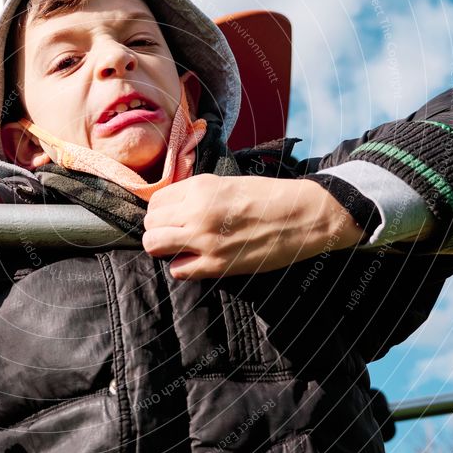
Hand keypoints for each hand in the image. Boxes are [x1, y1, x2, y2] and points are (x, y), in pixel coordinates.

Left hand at [142, 174, 365, 278]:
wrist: (302, 216)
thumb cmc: (267, 196)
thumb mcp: (225, 183)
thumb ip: (194, 194)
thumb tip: (168, 208)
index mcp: (199, 187)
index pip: (155, 201)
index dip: (161, 211)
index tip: (172, 216)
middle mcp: (197, 212)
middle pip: (150, 224)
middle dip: (158, 229)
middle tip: (175, 232)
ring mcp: (205, 240)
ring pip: (154, 245)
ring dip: (164, 247)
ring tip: (181, 246)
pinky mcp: (217, 265)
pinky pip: (177, 270)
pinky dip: (182, 267)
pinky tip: (196, 260)